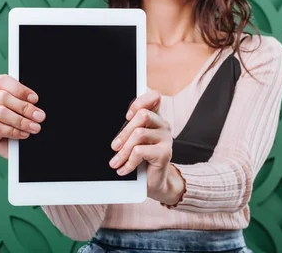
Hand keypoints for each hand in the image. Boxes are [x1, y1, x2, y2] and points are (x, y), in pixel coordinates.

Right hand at [0, 74, 44, 158]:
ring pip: (0, 112)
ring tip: (34, 128)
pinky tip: (23, 135)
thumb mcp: (32, 113)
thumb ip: (30, 104)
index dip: (18, 88)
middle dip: (24, 107)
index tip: (35, 99)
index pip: (2, 81)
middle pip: (2, 96)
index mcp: (3, 93)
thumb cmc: (28, 128)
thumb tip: (37, 106)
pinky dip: (13, 131)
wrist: (23, 151)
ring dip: (21, 121)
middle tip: (39, 117)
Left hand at [109, 90, 184, 205]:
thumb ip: (130, 129)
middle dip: (124, 133)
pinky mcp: (165, 152)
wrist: (154, 183)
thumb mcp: (133, 141)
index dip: (139, 102)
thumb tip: (115, 131)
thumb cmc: (141, 160)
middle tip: (114, 146)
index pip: (154, 97)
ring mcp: (166, 138)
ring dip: (123, 151)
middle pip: (142, 115)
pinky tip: (124, 169)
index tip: (126, 116)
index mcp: (155, 118)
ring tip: (115, 162)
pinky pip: (140, 151)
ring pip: (139, 134)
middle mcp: (163, 125)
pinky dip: (128, 162)